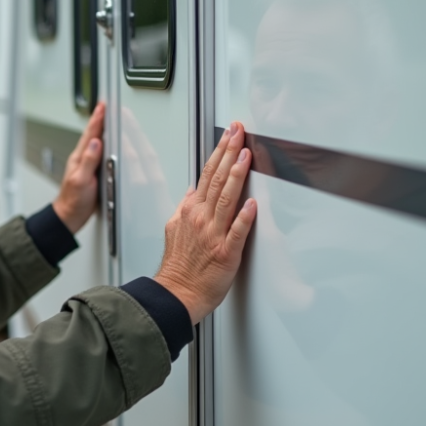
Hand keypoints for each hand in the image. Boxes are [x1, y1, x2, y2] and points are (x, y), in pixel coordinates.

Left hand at [53, 102, 104, 233]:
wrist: (69, 216)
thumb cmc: (73, 201)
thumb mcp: (81, 180)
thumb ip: (88, 161)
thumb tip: (95, 142)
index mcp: (79, 158)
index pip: (90, 134)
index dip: (97, 119)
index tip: (103, 106)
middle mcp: (82, 158)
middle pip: (92, 134)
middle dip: (100, 119)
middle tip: (106, 106)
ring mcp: (87, 165)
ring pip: (95, 142)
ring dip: (101, 129)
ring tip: (107, 117)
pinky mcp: (92, 172)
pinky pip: (100, 153)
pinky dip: (104, 144)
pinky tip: (107, 142)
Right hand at [153, 122, 257, 322]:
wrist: (176, 293)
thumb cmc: (179, 266)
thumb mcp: (174, 229)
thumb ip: (185, 207)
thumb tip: (192, 191)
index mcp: (191, 211)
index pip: (207, 174)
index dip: (219, 152)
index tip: (229, 135)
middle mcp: (202, 218)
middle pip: (217, 178)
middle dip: (229, 152)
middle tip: (239, 132)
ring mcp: (214, 234)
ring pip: (227, 198)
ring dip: (237, 175)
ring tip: (245, 155)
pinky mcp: (226, 252)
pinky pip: (237, 231)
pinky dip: (244, 217)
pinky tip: (252, 203)